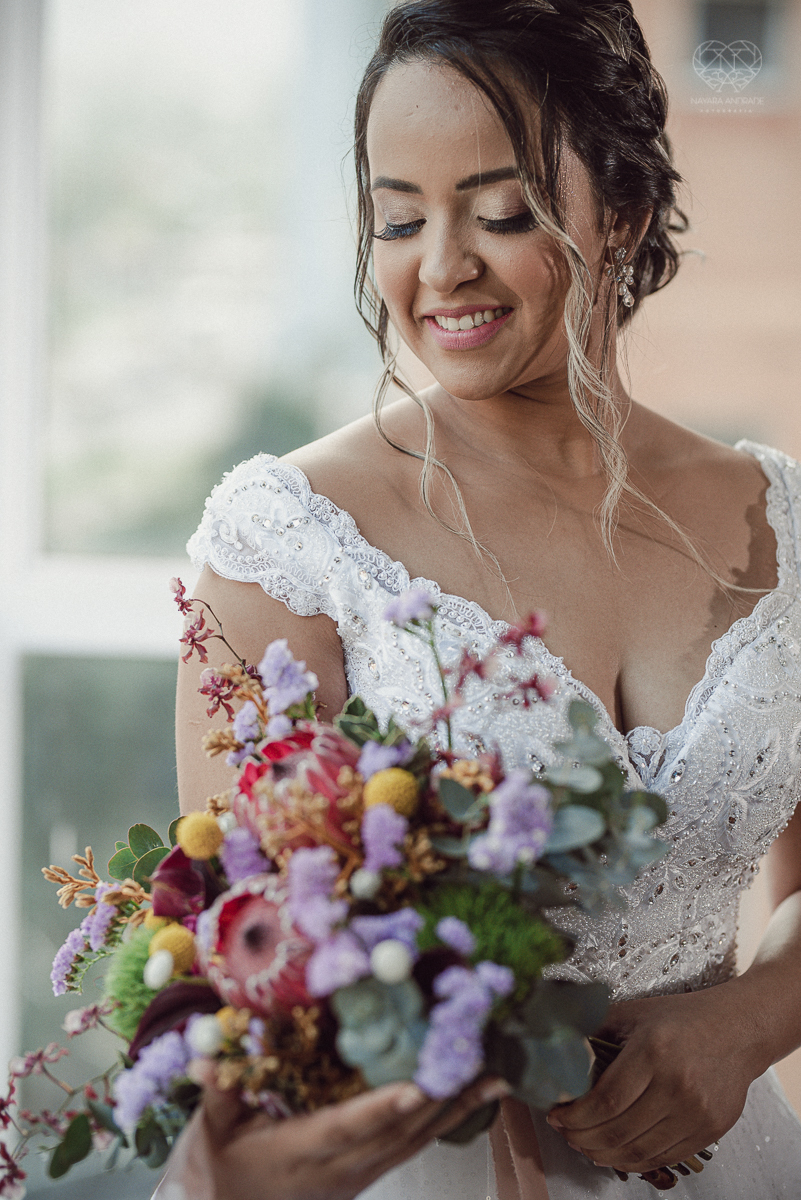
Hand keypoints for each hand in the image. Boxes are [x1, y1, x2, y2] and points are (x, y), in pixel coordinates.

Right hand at [200, 1074, 509, 1199]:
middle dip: (440, 1099)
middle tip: (478, 1062)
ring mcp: (358, 1175)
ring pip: (413, 1142)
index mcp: (298, 1154)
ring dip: (455, 1109)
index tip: (417, 1087)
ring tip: (492, 1076)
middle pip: (396, 1134)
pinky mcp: (368, 1173)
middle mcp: (338, 1169)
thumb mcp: (214, 1128)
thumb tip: (206, 1052)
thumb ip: (219, 1089)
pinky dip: (446, 1119)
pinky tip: (472, 1096)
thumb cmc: (223, 1167)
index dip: (382, 1109)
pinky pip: (413, 1146)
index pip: (346, 1129)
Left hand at [545, 983, 766, 1174]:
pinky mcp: (709, 1130)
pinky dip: (634, 1161)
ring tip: (585, 1145)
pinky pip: (664, 1157)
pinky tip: (616, 1152)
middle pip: (618, 1130)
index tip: (556, 1115)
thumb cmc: (683, 1018)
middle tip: (565, 1132)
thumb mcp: (635, 1012)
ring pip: (639, 1151)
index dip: (575, 1116)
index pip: (606, 1100)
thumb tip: (556, 1043)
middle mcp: (676, 1084)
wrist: (738, 1030)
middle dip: (582, 1137)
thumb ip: (594, 1026)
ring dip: (604, 1154)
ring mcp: (696, 1112)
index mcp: (653, 1051)